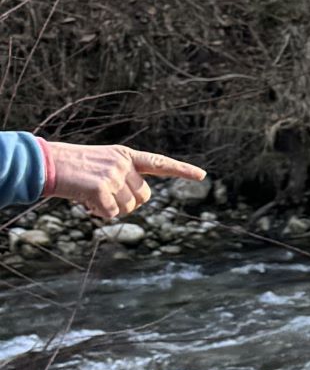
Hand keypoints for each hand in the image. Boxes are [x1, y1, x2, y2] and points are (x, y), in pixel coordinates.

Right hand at [42, 140, 207, 220]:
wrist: (46, 164)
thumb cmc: (73, 168)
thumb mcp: (102, 165)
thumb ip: (123, 178)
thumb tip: (136, 203)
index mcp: (125, 156)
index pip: (159, 163)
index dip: (181, 170)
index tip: (202, 175)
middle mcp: (123, 163)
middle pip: (143, 197)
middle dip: (128, 203)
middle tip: (105, 197)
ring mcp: (113, 175)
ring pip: (129, 208)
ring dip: (111, 208)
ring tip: (91, 195)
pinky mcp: (101, 188)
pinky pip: (111, 214)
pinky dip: (98, 213)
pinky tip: (85, 201)